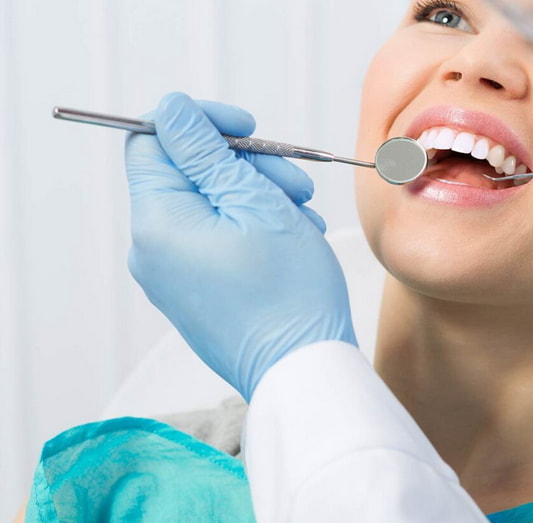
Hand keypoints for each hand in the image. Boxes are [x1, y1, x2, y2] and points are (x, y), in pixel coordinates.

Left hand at [125, 92, 356, 400]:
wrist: (302, 369)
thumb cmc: (288, 293)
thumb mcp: (254, 202)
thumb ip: (206, 151)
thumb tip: (171, 111)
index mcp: (157, 221)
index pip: (153, 139)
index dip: (200, 123)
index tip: (247, 127)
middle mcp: (151, 248)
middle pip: (186, 172)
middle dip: (243, 164)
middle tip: (293, 182)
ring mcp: (170, 274)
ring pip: (207, 203)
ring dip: (257, 195)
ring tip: (302, 215)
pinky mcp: (193, 291)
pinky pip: (214, 237)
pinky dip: (252, 226)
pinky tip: (291, 237)